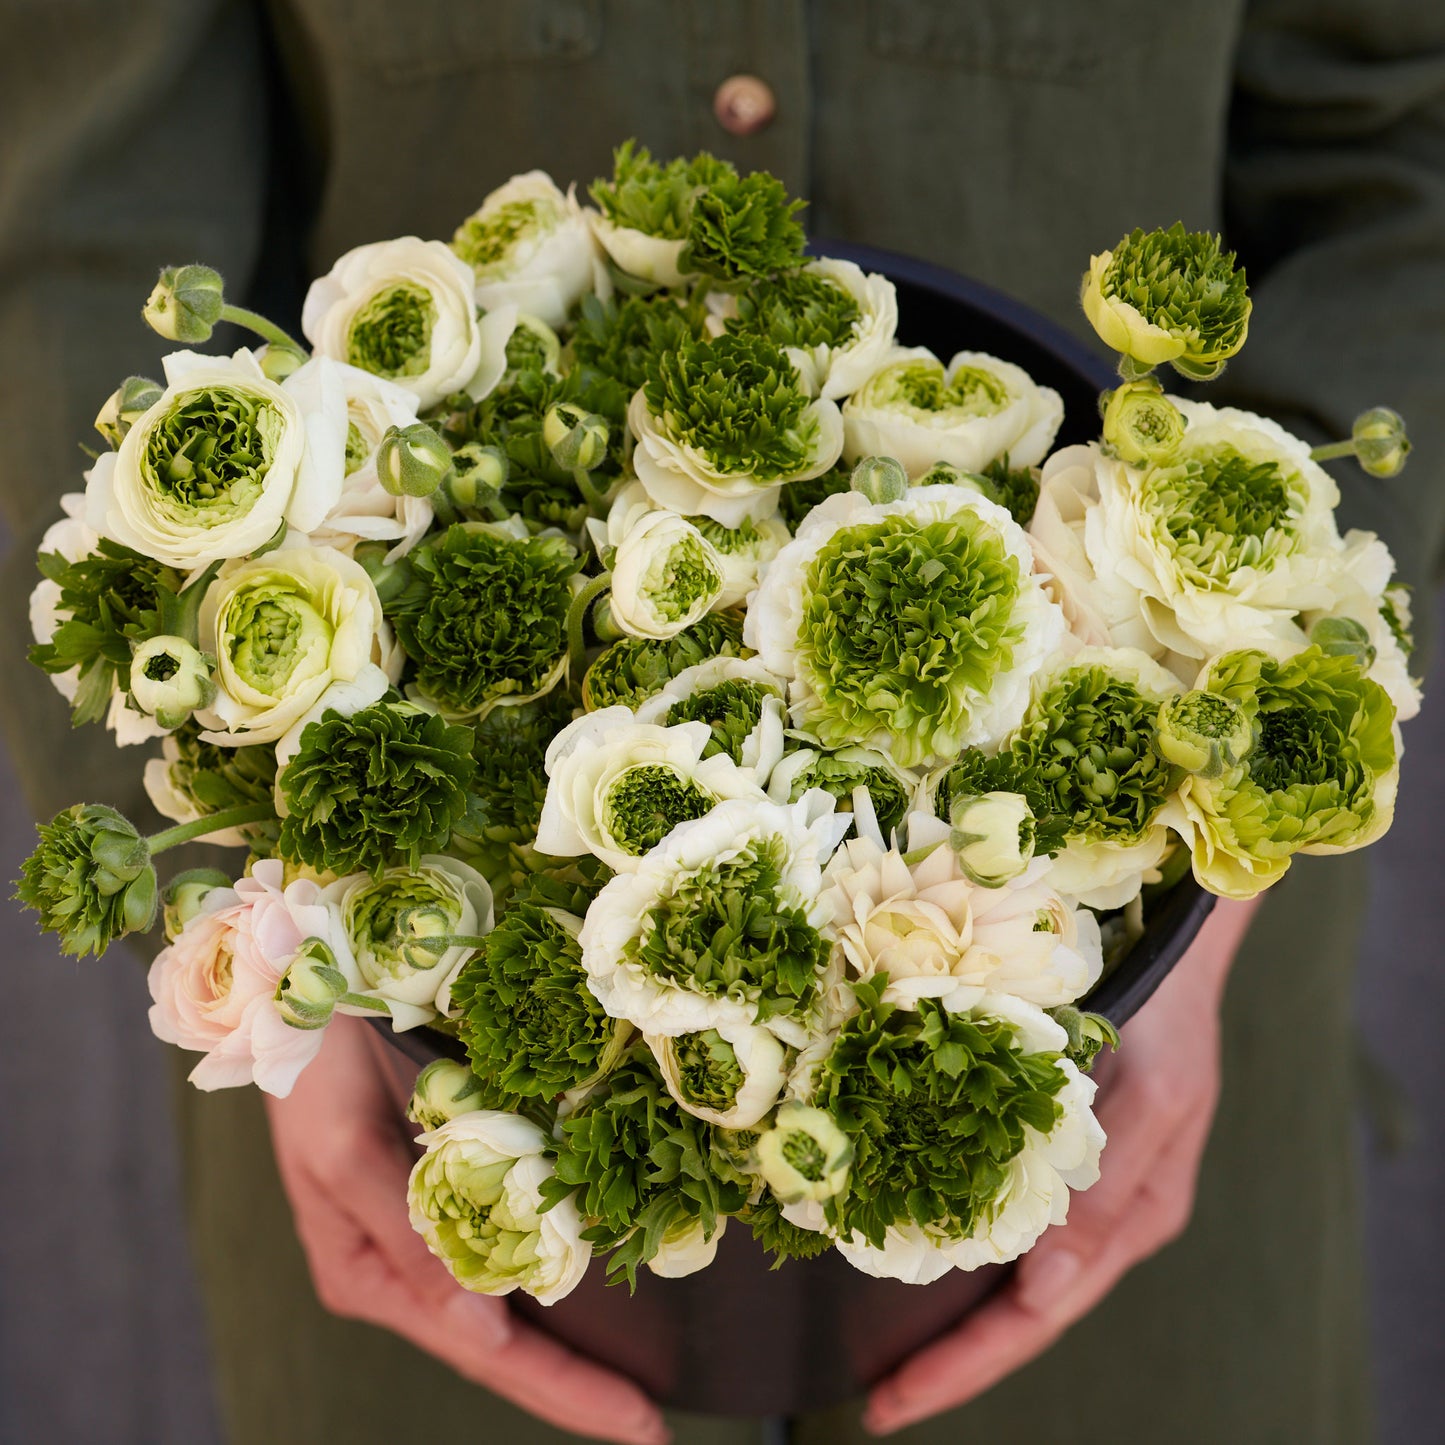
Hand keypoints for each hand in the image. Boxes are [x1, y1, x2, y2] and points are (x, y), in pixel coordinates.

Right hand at [264, 1015, 669, 1444]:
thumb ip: (409, 1238)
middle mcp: (403, 1265)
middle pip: (503, 1341)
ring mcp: (427, 1226)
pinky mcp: (450, 1178)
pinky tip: (602, 1287)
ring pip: (513, 1300)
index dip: (564, 1389)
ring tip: (640, 1383)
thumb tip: (479, 1327)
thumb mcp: (348, 1151)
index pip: (484, 1350)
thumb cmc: (313, 1066)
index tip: (637, 1423)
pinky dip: (557, 1269)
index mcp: (369, 1273)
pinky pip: (513, 1239)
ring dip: (573, 1343)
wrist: (299, 987)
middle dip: (577, 1387)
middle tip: (654, 1429)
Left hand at [864, 897, 1259, 1434]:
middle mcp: (1102, 1216)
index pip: (1037, 1317)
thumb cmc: (1170, 1015)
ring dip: (950, 1317)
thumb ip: (1106, 1196)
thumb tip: (1045, 1293)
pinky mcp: (1054, 1147)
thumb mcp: (1153, 1100)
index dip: (966, 1365)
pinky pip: (1002, 1214)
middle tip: (874, 1403)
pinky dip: (955, 1246)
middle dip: (950, 1361)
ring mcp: (1080, 1187)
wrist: (1175, 943)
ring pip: (1008, 1273)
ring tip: (880, 1354)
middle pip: (1019, 1311)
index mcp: (1132, 1218)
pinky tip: (909, 1252)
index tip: (894, 1401)